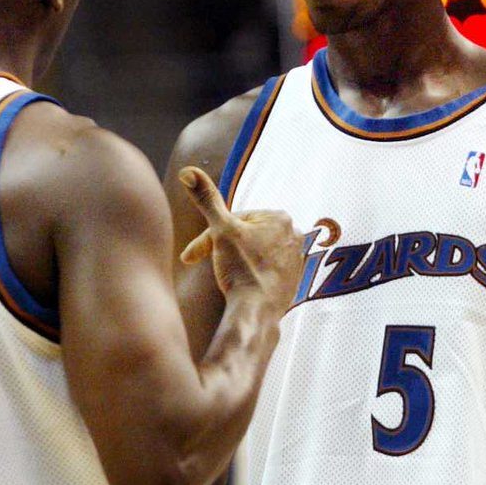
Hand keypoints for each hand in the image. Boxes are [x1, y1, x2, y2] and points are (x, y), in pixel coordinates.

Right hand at [178, 166, 302, 317]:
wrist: (257, 313)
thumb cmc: (241, 269)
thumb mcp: (220, 230)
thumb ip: (206, 199)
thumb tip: (187, 171)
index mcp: (279, 217)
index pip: (233, 220)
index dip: (208, 237)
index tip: (191, 256)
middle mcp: (294, 234)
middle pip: (245, 236)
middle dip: (222, 249)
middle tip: (206, 267)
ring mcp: (297, 259)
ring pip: (254, 253)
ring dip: (236, 261)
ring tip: (227, 278)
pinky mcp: (294, 281)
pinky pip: (265, 271)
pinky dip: (250, 275)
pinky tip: (242, 286)